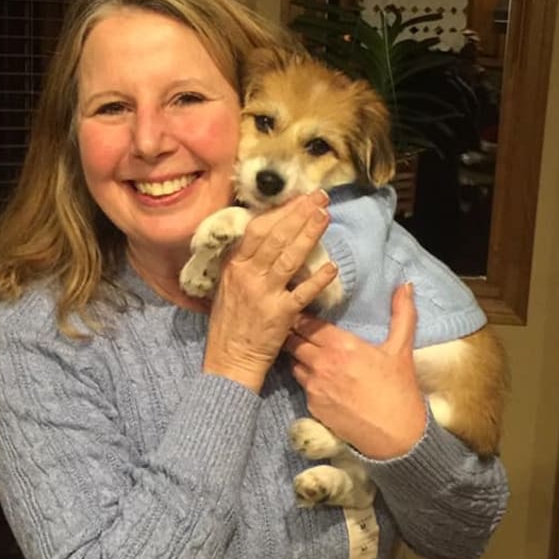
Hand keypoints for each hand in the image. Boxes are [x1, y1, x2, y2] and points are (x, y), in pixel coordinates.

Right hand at [203, 191, 337, 392]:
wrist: (228, 361)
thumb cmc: (229, 326)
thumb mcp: (226, 288)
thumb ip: (242, 265)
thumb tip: (261, 241)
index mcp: (234, 266)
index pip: (258, 229)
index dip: (280, 211)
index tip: (298, 198)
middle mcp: (248, 275)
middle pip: (276, 237)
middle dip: (299, 213)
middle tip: (320, 196)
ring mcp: (264, 294)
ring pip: (289, 257)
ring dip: (309, 235)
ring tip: (325, 216)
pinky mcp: (280, 314)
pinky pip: (302, 293)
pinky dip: (317, 279)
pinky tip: (331, 266)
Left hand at [283, 283, 426, 458]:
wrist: (396, 437)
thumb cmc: (400, 391)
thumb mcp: (401, 350)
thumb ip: (402, 314)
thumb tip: (406, 285)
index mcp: (342, 346)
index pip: (308, 322)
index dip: (302, 314)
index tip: (299, 307)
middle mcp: (323, 364)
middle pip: (293, 340)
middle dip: (292, 331)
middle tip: (292, 324)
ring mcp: (314, 386)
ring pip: (293, 362)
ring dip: (297, 355)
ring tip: (302, 350)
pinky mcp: (312, 406)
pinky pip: (301, 385)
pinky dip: (305, 378)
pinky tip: (315, 376)